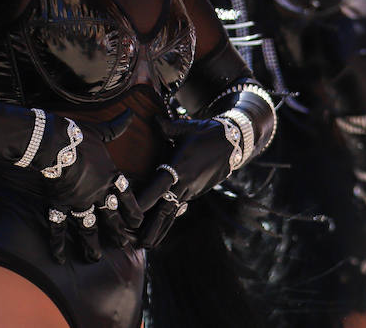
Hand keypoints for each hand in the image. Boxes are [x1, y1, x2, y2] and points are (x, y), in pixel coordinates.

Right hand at [36, 112, 142, 262]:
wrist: (53, 143)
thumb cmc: (77, 136)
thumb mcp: (100, 131)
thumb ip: (116, 127)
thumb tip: (130, 113)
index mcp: (110, 175)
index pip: (126, 195)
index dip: (133, 209)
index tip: (138, 222)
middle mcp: (98, 192)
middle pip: (112, 216)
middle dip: (118, 232)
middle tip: (123, 244)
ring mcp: (80, 200)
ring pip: (90, 226)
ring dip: (93, 243)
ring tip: (96, 256)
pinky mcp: (61, 204)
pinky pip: (60, 226)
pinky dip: (59, 242)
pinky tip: (60, 256)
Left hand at [132, 115, 236, 247]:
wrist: (233, 143)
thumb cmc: (206, 132)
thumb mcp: (187, 127)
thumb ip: (169, 127)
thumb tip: (153, 119)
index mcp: (180, 166)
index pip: (159, 186)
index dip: (146, 200)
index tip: (132, 213)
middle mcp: (185, 183)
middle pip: (165, 208)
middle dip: (151, 227)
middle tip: (138, 244)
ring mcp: (191, 190)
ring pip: (172, 213)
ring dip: (159, 229)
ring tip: (146, 245)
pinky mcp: (195, 193)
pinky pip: (179, 208)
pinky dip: (168, 221)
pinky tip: (159, 232)